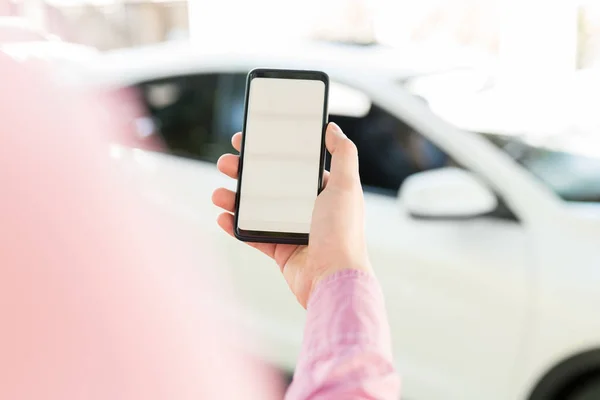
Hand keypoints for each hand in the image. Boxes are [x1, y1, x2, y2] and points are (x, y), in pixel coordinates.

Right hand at [212, 123, 371, 307]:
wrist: (334, 279)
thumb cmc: (343, 232)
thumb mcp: (347, 186)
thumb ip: (343, 154)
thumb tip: (331, 128)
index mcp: (323, 190)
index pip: (293, 164)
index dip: (271, 150)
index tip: (250, 139)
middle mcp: (307, 208)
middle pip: (269, 183)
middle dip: (245, 172)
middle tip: (226, 162)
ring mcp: (292, 230)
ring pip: (256, 209)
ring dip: (234, 198)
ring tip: (218, 192)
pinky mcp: (280, 250)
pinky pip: (252, 235)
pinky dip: (235, 226)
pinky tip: (222, 216)